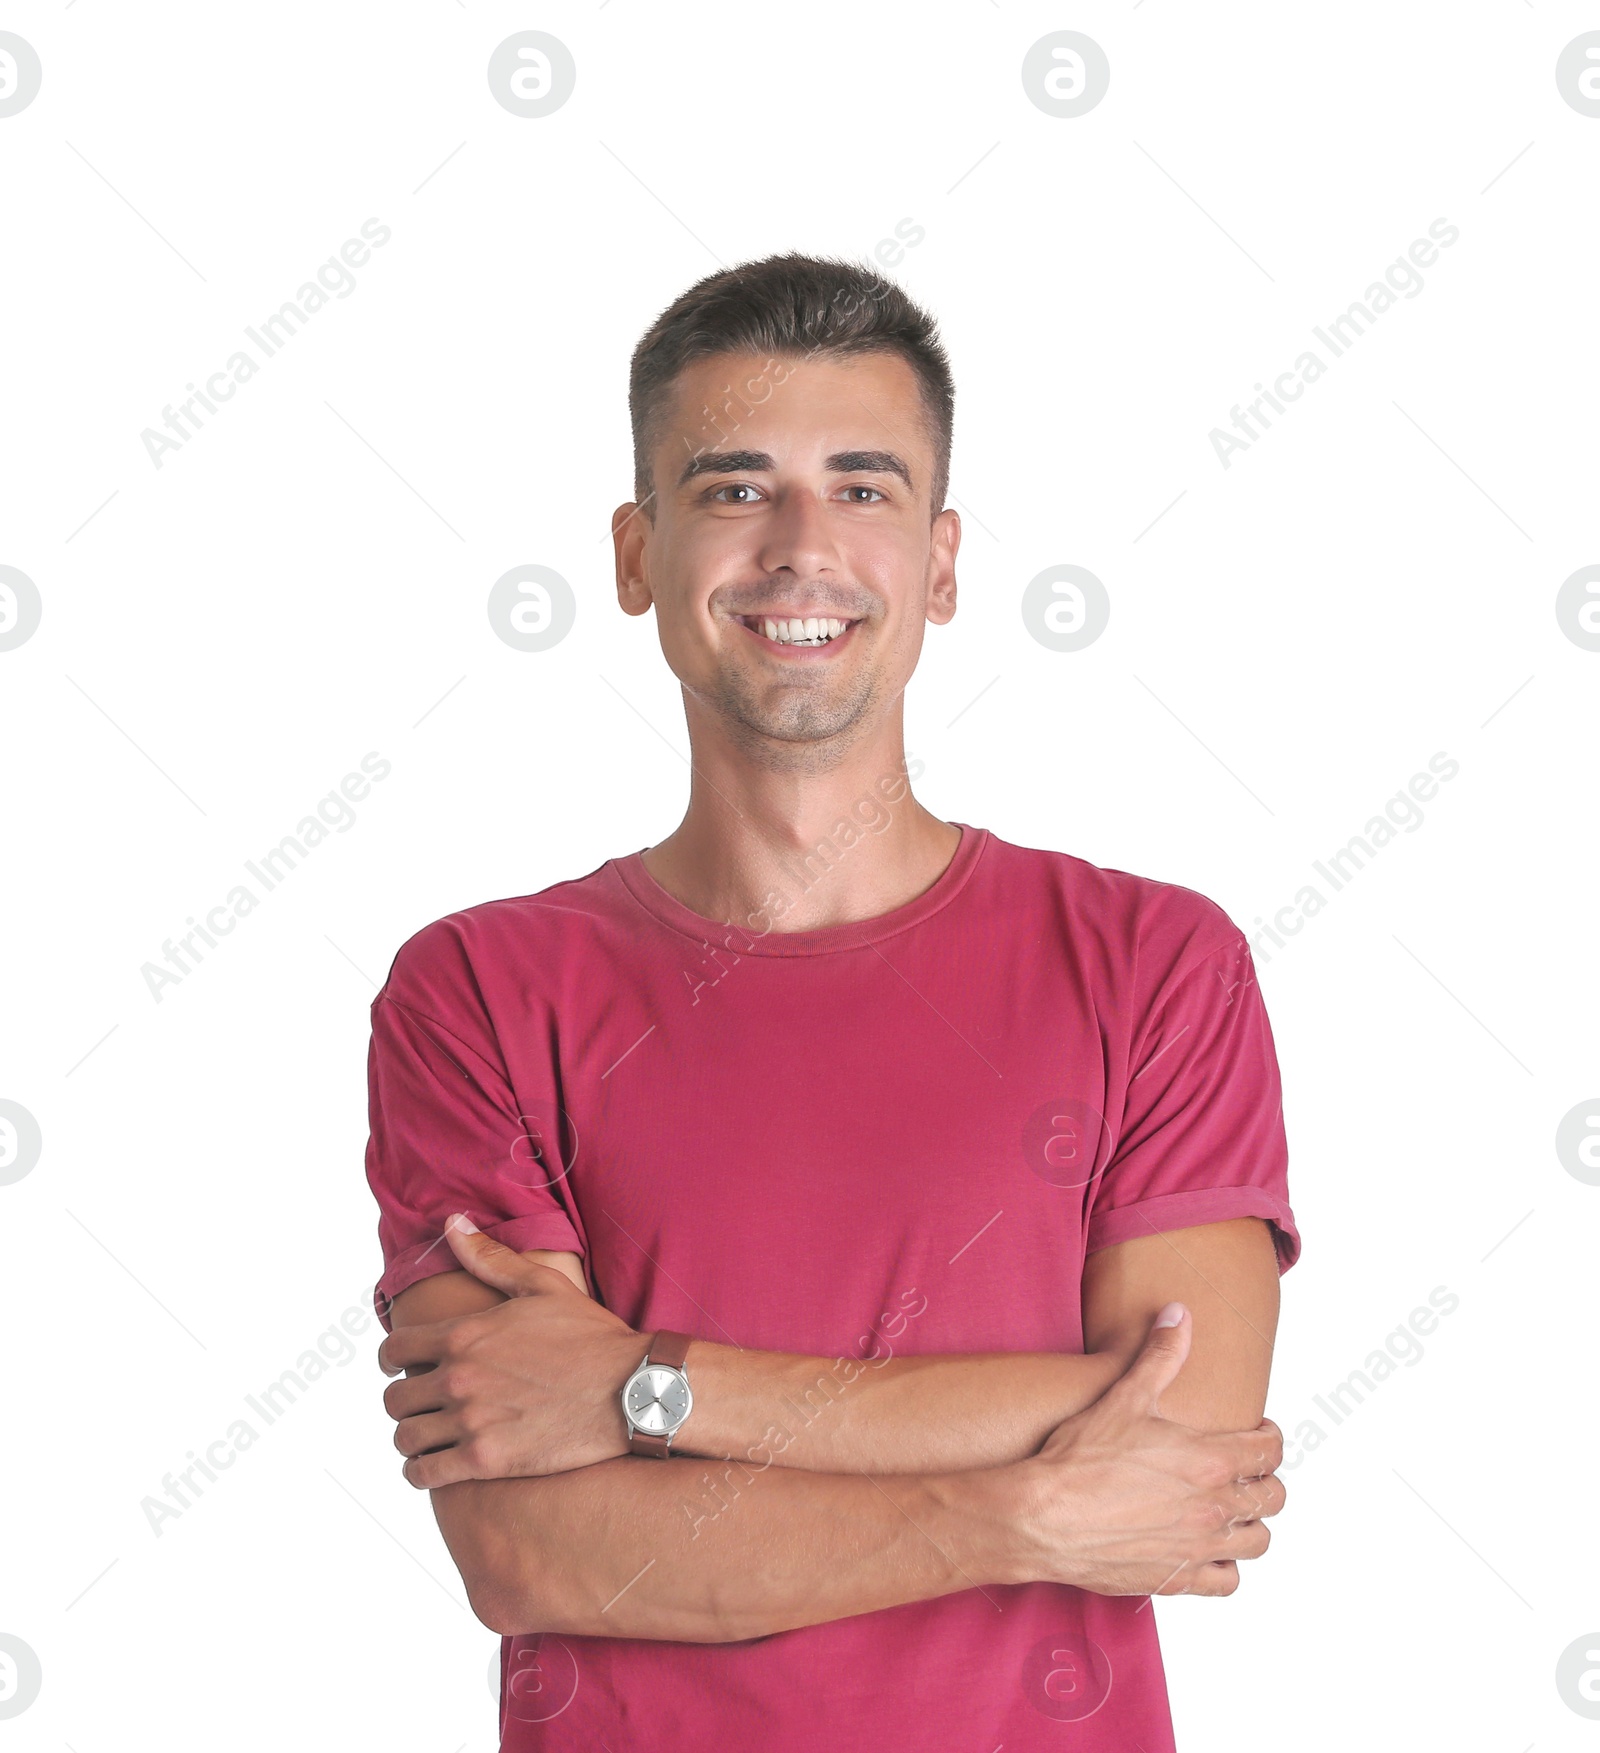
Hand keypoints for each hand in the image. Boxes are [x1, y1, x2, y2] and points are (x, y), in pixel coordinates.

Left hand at [377, 1215, 646, 1487]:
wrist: (631, 1389)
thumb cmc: (591, 1337)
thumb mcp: (542, 1286)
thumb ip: (490, 1257)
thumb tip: (452, 1223)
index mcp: (466, 1334)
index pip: (394, 1350)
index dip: (391, 1359)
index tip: (401, 1366)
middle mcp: (459, 1378)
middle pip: (394, 1399)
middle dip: (403, 1400)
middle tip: (422, 1404)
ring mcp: (470, 1422)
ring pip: (405, 1438)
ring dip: (410, 1438)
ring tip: (428, 1436)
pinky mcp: (485, 1461)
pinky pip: (424, 1474)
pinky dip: (420, 1472)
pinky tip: (435, 1465)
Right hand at [1002, 1303, 1284, 1597]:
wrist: (1044, 1516)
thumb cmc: (1080, 1459)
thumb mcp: (1124, 1396)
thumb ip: (1160, 1355)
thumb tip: (1179, 1314)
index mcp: (1210, 1459)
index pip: (1270, 1450)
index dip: (1268, 1437)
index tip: (1255, 1433)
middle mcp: (1214, 1507)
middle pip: (1273, 1496)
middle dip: (1263, 1479)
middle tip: (1241, 1468)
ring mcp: (1199, 1547)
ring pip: (1259, 1541)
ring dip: (1250, 1522)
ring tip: (1229, 1507)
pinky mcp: (1179, 1579)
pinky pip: (1229, 1581)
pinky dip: (1226, 1565)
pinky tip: (1206, 1547)